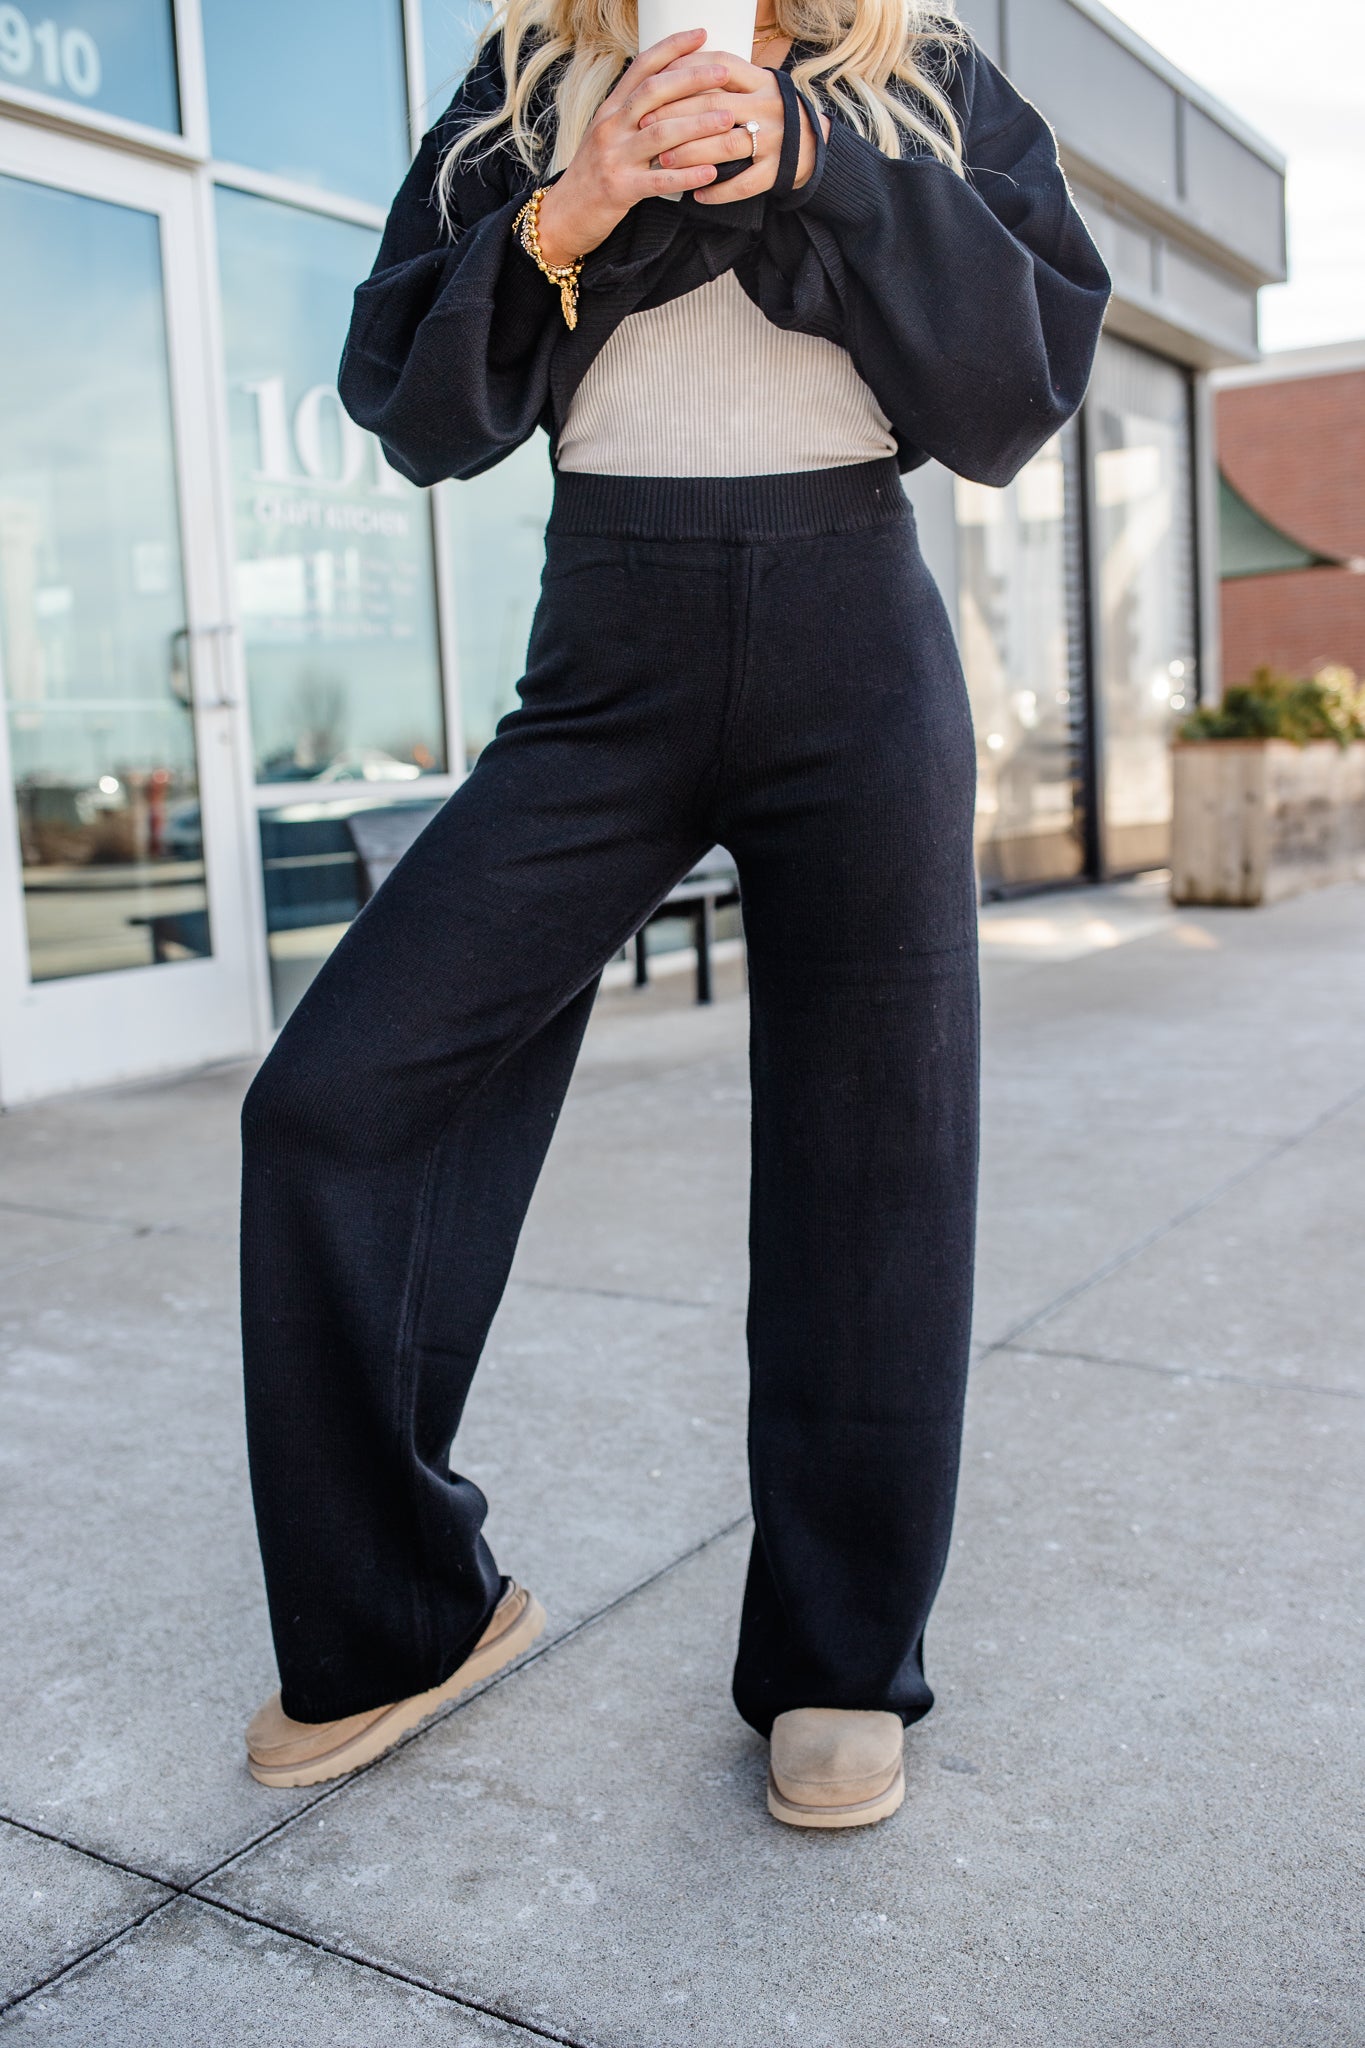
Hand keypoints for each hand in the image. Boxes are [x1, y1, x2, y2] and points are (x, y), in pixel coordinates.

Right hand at [536, 30, 735, 263]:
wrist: (563, 215)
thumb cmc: (592, 175)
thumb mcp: (607, 134)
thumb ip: (633, 114)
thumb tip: (670, 94)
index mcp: (610, 109)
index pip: (642, 67)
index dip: (672, 47)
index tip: (701, 35)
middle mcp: (611, 127)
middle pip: (654, 92)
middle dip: (692, 79)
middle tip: (723, 73)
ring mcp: (614, 157)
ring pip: (661, 133)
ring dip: (698, 124)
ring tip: (727, 119)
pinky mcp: (620, 190)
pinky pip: (659, 181)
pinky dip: (687, 175)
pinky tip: (711, 172)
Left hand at [638, 51, 829, 204]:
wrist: (815, 145)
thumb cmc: (771, 113)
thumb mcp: (754, 86)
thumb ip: (723, 78)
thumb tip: (672, 68)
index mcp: (760, 81)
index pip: (720, 66)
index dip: (685, 74)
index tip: (654, 86)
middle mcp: (768, 107)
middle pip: (714, 107)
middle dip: (676, 117)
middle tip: (646, 127)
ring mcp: (774, 140)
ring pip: (726, 146)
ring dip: (691, 154)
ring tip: (664, 161)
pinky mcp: (777, 171)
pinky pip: (745, 184)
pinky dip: (719, 192)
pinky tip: (697, 196)